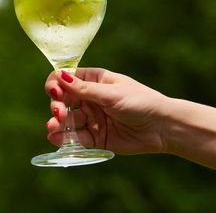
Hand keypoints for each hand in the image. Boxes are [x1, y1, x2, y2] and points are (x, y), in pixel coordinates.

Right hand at [44, 68, 168, 154]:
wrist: (162, 128)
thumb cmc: (141, 102)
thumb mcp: (111, 94)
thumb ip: (84, 89)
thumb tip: (60, 76)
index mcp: (94, 81)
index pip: (66, 79)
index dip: (56, 84)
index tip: (54, 92)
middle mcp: (90, 99)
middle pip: (63, 100)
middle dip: (57, 106)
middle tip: (59, 113)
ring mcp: (92, 119)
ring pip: (67, 120)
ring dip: (56, 123)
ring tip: (52, 128)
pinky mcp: (95, 138)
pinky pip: (75, 138)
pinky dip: (64, 138)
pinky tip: (55, 138)